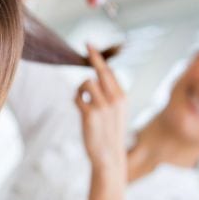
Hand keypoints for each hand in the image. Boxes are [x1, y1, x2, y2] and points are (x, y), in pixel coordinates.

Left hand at [75, 45, 126, 168]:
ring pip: (87, 83)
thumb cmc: (108, 132)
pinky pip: (78, 97)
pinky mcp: (91, 114)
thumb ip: (108, 94)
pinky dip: (76, 99)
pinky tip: (79, 106)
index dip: (99, 59)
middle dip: (94, 56)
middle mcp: (115, 99)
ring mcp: (104, 106)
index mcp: (122, 96)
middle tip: (87, 44)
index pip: (110, 72)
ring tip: (82, 99)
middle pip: (102, 70)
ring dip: (81, 88)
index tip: (90, 45)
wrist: (108, 155)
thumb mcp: (114, 111)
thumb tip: (96, 77)